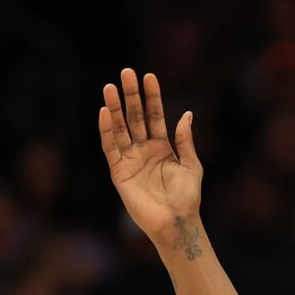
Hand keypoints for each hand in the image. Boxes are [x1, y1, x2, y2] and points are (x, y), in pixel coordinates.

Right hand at [99, 68, 203, 247]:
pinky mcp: (119, 173)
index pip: (154, 116)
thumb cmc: (187, 198)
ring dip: (114, 108)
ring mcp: (130, 160)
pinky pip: (110, 148)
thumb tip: (187, 114)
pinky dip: (106, 131)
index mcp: (162, 147)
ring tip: (109, 87)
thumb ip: (185, 140)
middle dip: (130, 96)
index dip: (152, 97)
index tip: (149, 76)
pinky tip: (104, 113)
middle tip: (126, 73)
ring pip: (120, 129)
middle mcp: (143, 151)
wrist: (176, 222)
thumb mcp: (191, 165)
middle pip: (135, 117)